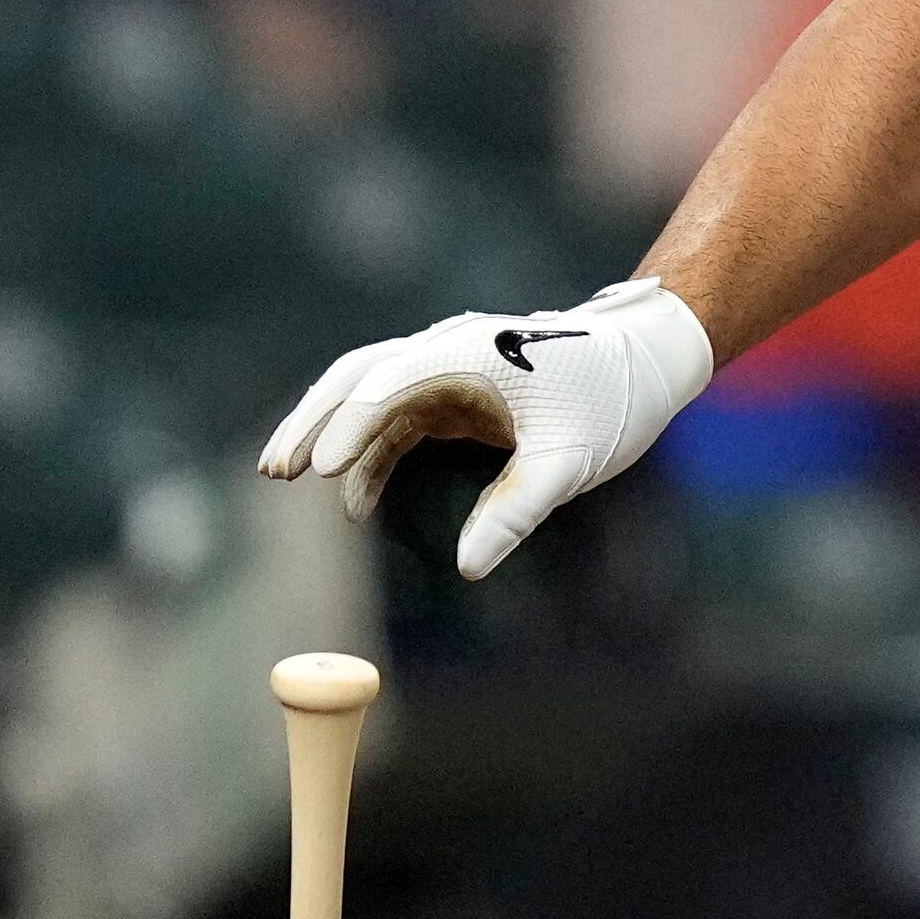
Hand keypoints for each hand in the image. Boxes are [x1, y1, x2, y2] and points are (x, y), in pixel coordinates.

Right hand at [256, 277, 715, 579]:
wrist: (645, 362)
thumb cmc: (612, 403)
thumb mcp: (570, 461)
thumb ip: (518, 511)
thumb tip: (468, 568)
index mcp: (472, 352)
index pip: (392, 382)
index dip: (353, 425)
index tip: (325, 470)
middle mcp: (449, 351)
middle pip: (358, 376)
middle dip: (313, 420)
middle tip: (275, 469)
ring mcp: (447, 369)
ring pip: (367, 394)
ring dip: (328, 433)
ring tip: (284, 477)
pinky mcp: (453, 393)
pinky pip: (395, 422)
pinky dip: (370, 456)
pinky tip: (354, 503)